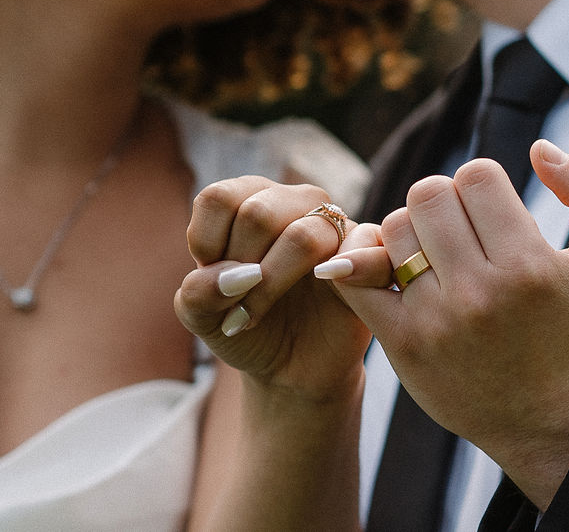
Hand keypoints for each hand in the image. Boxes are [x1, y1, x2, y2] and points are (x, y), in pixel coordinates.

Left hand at [175, 176, 370, 401]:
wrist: (290, 369)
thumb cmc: (244, 327)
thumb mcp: (202, 317)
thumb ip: (199, 292)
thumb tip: (233, 276)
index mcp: (248, 199)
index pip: (220, 198)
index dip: (208, 246)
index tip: (211, 281)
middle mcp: (292, 201)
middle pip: (257, 214)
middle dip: (240, 272)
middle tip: (236, 307)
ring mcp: (333, 224)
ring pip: (304, 236)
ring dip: (272, 286)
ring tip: (256, 315)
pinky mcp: (370, 252)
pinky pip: (364, 245)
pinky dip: (338, 279)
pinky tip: (323, 300)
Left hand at [317, 141, 568, 507]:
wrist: (545, 416)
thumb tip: (542, 147)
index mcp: (531, 266)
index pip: (476, 176)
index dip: (484, 186)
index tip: (494, 215)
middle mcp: (481, 292)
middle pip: (429, 193)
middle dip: (445, 203)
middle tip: (461, 231)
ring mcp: (435, 319)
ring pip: (394, 227)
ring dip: (412, 232)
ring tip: (436, 255)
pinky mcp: (401, 342)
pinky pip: (356, 275)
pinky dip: (364, 262)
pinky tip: (392, 270)